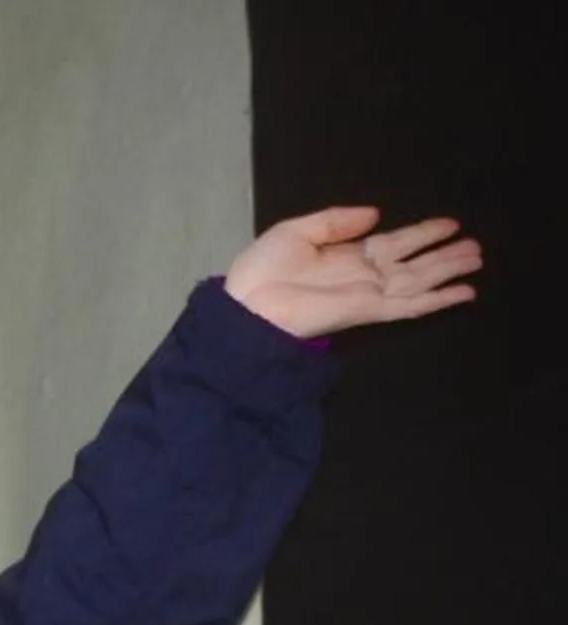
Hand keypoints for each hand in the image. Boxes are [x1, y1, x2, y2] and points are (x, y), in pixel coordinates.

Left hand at [222, 207, 480, 338]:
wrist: (245, 305)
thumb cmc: (262, 269)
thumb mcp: (297, 231)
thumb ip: (336, 220)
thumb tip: (375, 214)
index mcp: (348, 255)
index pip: (395, 243)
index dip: (422, 233)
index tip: (450, 223)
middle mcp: (363, 275)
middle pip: (414, 264)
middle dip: (444, 255)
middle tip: (476, 246)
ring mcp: (368, 294)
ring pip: (419, 282)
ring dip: (448, 272)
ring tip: (477, 260)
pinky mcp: (367, 311)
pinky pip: (409, 306)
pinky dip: (436, 300)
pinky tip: (463, 293)